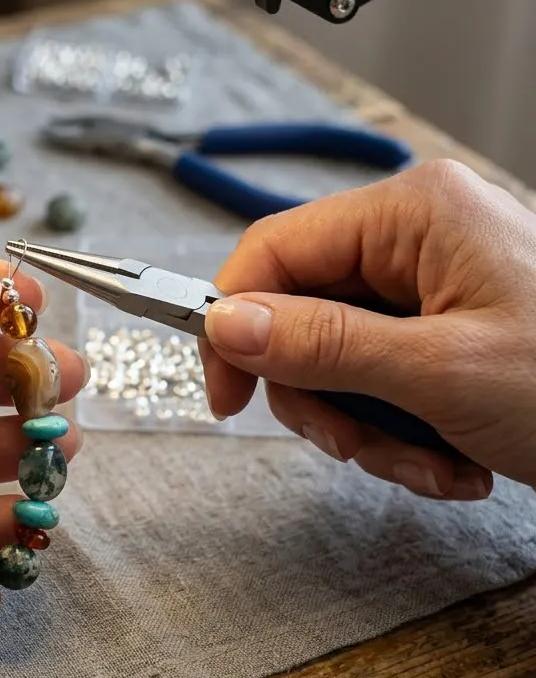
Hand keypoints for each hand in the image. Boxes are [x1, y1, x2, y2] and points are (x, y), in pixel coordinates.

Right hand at [199, 160, 535, 500]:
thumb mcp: (440, 373)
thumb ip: (320, 344)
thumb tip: (225, 325)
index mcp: (411, 212)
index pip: (273, 250)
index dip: (232, 322)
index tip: (227, 395)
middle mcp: (414, 236)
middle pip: (300, 311)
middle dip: (321, 396)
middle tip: (354, 446)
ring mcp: (431, 282)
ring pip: (335, 355)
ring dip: (366, 427)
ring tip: (428, 465)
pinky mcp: (443, 325)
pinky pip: (378, 376)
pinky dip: (400, 431)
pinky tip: (452, 462)